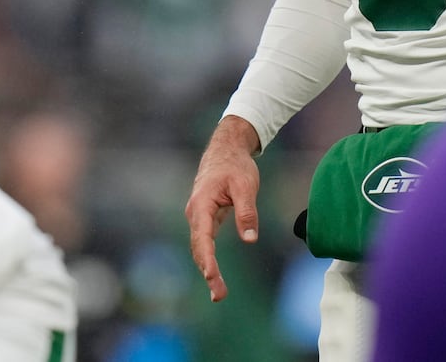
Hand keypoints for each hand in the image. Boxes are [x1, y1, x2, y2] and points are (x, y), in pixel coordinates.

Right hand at [184, 115, 261, 302]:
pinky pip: (204, 241)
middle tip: (219, 296)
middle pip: (198, 248)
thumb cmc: (235, 166)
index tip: (212, 277)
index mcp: (202, 205)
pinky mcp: (205, 217)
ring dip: (207, 269)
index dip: (207, 260)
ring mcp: (199, 216)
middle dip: (208, 273)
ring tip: (218, 292)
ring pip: (200, 247)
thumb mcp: (245, 186)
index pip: (203, 238)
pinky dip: (208, 258)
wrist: (226, 149)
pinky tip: (214, 274)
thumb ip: (246, 212)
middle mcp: (195, 213)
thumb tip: (250, 239)